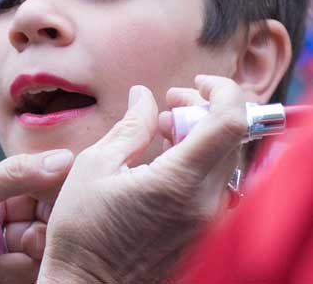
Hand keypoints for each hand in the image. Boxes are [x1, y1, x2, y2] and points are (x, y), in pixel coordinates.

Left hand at [0, 149, 72, 282]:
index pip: (41, 188)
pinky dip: (1, 274)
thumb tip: (62, 159)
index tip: (61, 199)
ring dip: (11, 258)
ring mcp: (5, 256)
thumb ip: (15, 173)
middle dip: (37, 230)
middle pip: (46, 222)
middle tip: (23, 237)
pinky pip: (28, 275)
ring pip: (39, 252)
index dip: (53, 193)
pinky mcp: (6, 281)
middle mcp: (5, 224)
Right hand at [39, 76, 247, 283]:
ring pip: (225, 156)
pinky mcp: (204, 230)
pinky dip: (200, 155)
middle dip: (204, 107)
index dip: (221, 91)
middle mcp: (206, 202)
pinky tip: (169, 154)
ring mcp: (208, 219)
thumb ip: (130, 126)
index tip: (196, 83)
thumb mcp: (96, 166)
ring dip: (201, 130)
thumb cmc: (84, 232)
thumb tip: (143, 96)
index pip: (230, 122)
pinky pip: (216, 179)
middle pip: (231, 135)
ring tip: (164, 127)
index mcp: (179, 182)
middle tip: (170, 101)